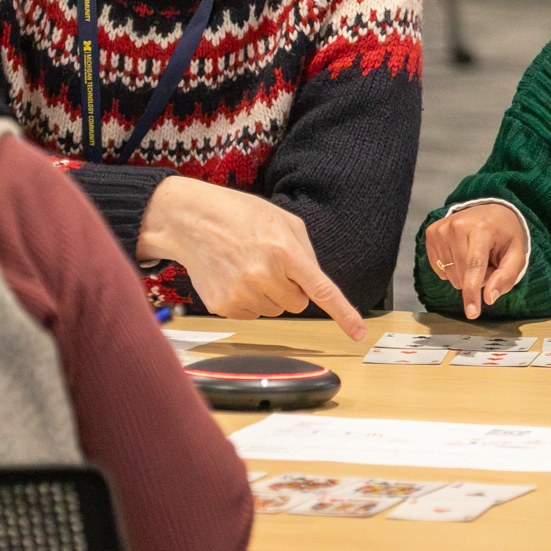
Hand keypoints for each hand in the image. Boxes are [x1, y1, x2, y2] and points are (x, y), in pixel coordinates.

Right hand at [137, 177, 365, 340]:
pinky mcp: (223, 307)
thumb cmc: (240, 216)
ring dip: (268, 294)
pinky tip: (233, 276)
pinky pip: (252, 314)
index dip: (343, 314)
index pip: (321, 291)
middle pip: (297, 304)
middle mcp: (264, 276)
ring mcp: (241, 294)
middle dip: (290, 288)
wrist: (192, 220)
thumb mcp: (283, 221)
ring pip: (275, 311)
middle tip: (268, 262)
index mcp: (285, 252)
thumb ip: (305, 254)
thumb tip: (315, 288)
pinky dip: (247, 300)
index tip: (359, 334)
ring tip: (247, 265)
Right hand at [424, 204, 526, 319]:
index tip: (472, 313)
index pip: (474, 267)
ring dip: (465, 274)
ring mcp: (441, 229)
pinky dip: (453, 268)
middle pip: (462, 277)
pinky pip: (440, 270)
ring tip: (475, 255)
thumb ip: (506, 277)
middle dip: (477, 278)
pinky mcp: (431, 234)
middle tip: (488, 261)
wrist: (490, 211)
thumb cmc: (505, 235)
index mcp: (481, 228)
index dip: (472, 293)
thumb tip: (489, 298)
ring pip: (450, 276)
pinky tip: (462, 253)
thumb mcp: (516, 254)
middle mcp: (457, 225)